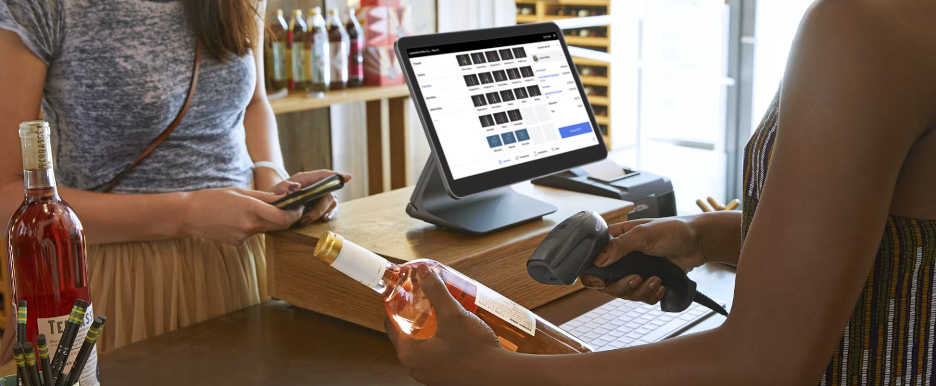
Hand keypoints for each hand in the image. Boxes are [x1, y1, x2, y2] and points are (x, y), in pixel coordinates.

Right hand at [179, 187, 301, 244]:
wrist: (188, 215)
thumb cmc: (213, 198)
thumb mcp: (240, 191)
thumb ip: (265, 196)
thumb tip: (287, 195)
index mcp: (251, 209)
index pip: (283, 217)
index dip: (294, 213)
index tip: (298, 205)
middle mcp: (249, 225)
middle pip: (279, 226)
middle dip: (286, 218)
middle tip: (287, 208)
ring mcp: (243, 237)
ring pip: (265, 229)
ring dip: (267, 221)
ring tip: (252, 209)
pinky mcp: (238, 243)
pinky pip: (252, 234)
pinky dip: (252, 226)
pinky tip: (237, 219)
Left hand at [266, 170, 351, 225]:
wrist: (273, 206)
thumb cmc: (275, 197)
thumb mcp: (274, 191)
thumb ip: (283, 187)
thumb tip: (296, 186)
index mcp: (304, 179)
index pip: (322, 175)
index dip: (335, 176)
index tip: (347, 178)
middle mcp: (315, 186)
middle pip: (327, 192)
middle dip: (319, 206)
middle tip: (306, 218)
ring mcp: (319, 195)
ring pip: (331, 201)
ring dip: (323, 212)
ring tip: (308, 220)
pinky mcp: (321, 205)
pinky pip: (331, 209)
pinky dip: (330, 214)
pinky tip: (324, 219)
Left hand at [385, 264, 505, 385]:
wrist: (498, 376)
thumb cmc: (474, 350)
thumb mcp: (453, 314)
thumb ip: (436, 291)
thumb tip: (423, 272)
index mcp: (409, 353)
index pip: (391, 325)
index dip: (397, 306)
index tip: (405, 295)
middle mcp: (416, 367)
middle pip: (407, 335)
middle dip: (416, 317)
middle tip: (426, 300)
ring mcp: (430, 375)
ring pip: (423, 347)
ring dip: (429, 330)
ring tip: (442, 313)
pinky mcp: (445, 378)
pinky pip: (436, 357)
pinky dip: (440, 344)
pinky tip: (455, 333)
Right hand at [580, 217, 707, 304]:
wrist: (699, 242)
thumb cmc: (674, 230)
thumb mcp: (644, 234)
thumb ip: (620, 245)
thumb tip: (598, 260)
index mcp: (616, 241)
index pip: (593, 261)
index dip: (592, 275)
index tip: (600, 282)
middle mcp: (622, 258)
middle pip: (607, 283)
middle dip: (622, 286)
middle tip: (636, 279)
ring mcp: (635, 270)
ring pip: (625, 293)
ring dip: (640, 291)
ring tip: (655, 281)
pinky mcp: (648, 280)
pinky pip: (641, 297)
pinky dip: (651, 295)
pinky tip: (661, 285)